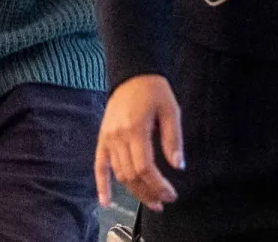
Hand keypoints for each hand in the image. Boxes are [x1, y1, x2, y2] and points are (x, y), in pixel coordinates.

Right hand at [94, 74, 182, 212]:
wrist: (132, 74)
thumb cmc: (153, 90)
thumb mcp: (171, 110)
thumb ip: (173, 139)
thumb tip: (178, 166)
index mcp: (135, 129)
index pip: (145, 168)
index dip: (158, 186)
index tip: (171, 195)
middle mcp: (118, 136)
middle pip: (132, 174)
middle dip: (149, 192)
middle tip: (164, 202)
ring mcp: (108, 138)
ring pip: (119, 174)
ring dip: (134, 191)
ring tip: (151, 201)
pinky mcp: (103, 138)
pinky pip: (99, 165)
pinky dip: (101, 184)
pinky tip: (105, 201)